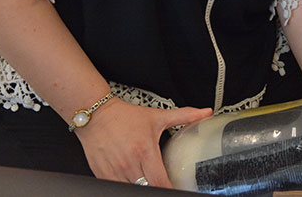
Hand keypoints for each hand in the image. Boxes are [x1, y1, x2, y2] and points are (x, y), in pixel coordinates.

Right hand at [74, 98, 211, 187]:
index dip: (170, 188)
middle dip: (157, 188)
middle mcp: (128, 163)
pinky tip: (133, 181)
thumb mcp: (157, 116)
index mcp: (144, 151)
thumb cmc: (125, 117)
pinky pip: (115, 187)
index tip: (176, 187)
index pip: (160, 181)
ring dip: (141, 187)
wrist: (96, 115)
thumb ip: (184, 115)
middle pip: (146, 189)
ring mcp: (114, 171)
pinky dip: (125, 186)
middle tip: (163, 184)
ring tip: (148, 181)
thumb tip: (205, 112)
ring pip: (131, 190)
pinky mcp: (101, 174)